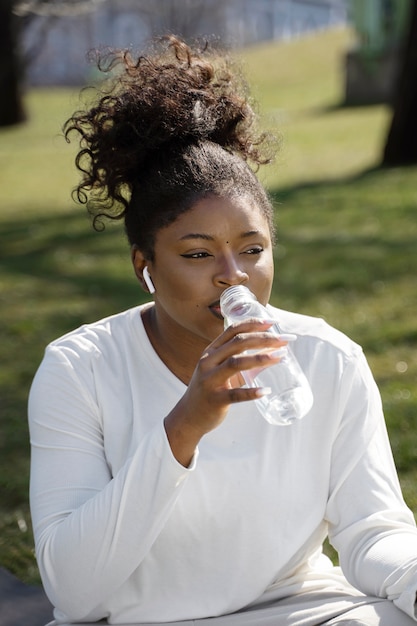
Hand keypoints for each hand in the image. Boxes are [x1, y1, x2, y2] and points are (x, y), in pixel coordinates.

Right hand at [164, 319, 289, 465]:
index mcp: (211, 351)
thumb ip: (242, 361)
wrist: (188, 417)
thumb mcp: (221, 371)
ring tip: (280, 357)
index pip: (233, 330)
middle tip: (284, 339)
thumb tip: (272, 355)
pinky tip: (266, 391)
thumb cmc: (209, 390)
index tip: (273, 322)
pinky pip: (235, 395)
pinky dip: (252, 392)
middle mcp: (208, 362)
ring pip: (236, 363)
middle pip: (238, 343)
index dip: (253, 323)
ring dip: (260, 358)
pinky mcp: (214, 399)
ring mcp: (210, 380)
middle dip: (264, 338)